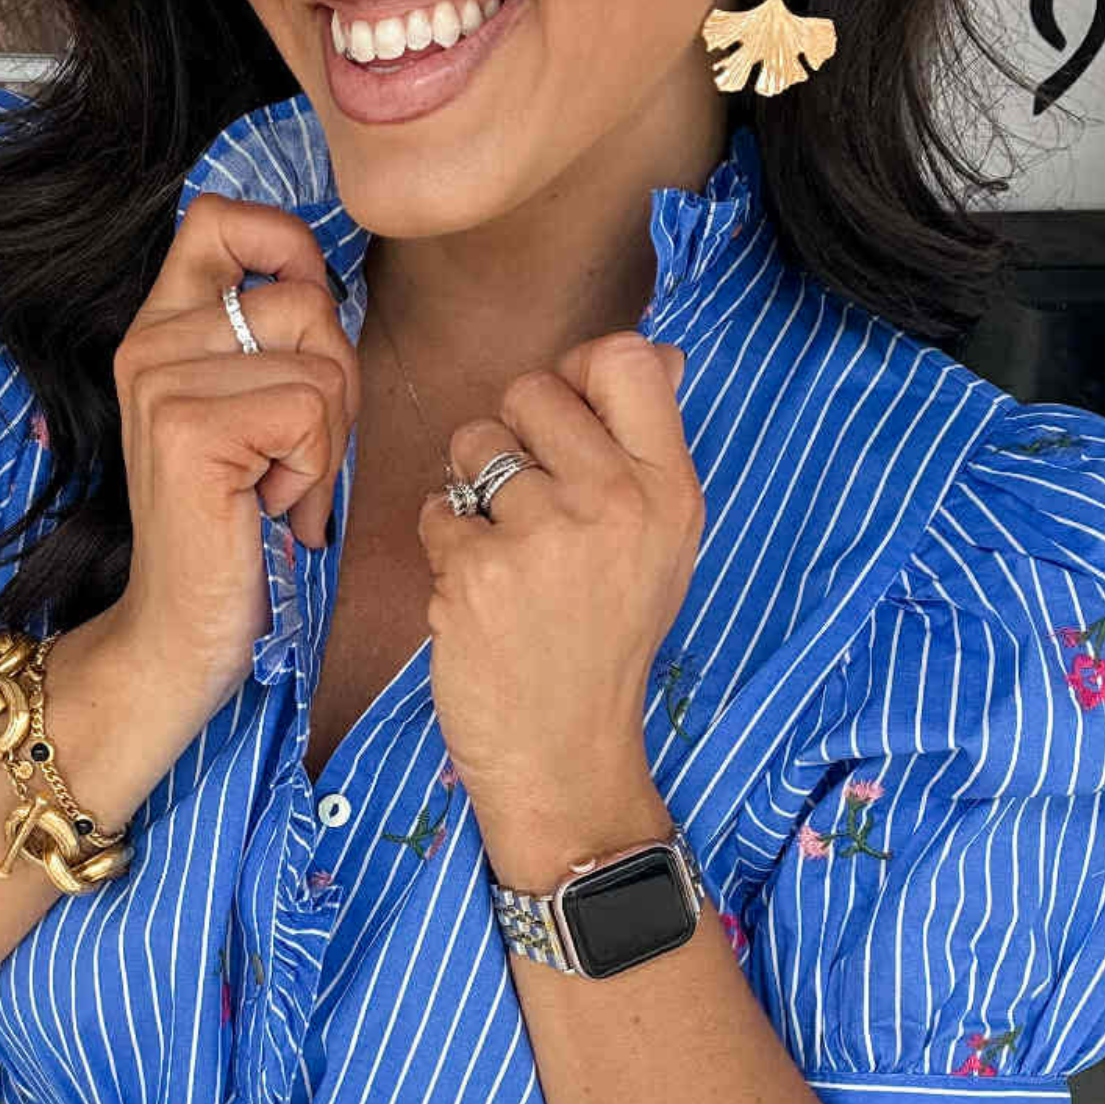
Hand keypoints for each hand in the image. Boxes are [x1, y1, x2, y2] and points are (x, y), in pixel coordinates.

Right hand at [108, 192, 360, 718]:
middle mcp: (148, 343)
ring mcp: (161, 383)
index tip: (305, 321)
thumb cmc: (235, 524)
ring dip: (328, 439)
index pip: (217, 218)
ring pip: (320, 360)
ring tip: (279, 486)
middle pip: (305, 298)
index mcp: (158, 327)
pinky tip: (271, 508)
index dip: (285, 246)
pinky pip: (311, 409)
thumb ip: (273, 336)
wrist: (180, 630)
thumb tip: (325, 274)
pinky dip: (315, 470)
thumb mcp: (253, 409)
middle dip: (337, 382)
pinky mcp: (187, 430)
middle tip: (296, 454)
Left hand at [413, 333, 700, 819]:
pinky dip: (444, 542)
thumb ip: (650, 447)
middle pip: (533, 388)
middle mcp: (614, 502)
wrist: (566, 752)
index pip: (628, 358)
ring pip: (472, 440)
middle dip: (513, 434)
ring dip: (471, 485)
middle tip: (527, 503)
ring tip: (501, 544)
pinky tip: (477, 588)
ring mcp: (543, 536)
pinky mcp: (477, 570)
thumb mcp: (662, 544)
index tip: (566, 419)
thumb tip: (662, 351)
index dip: (580, 371)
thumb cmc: (606, 638)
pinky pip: (435, 506)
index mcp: (669, 490)